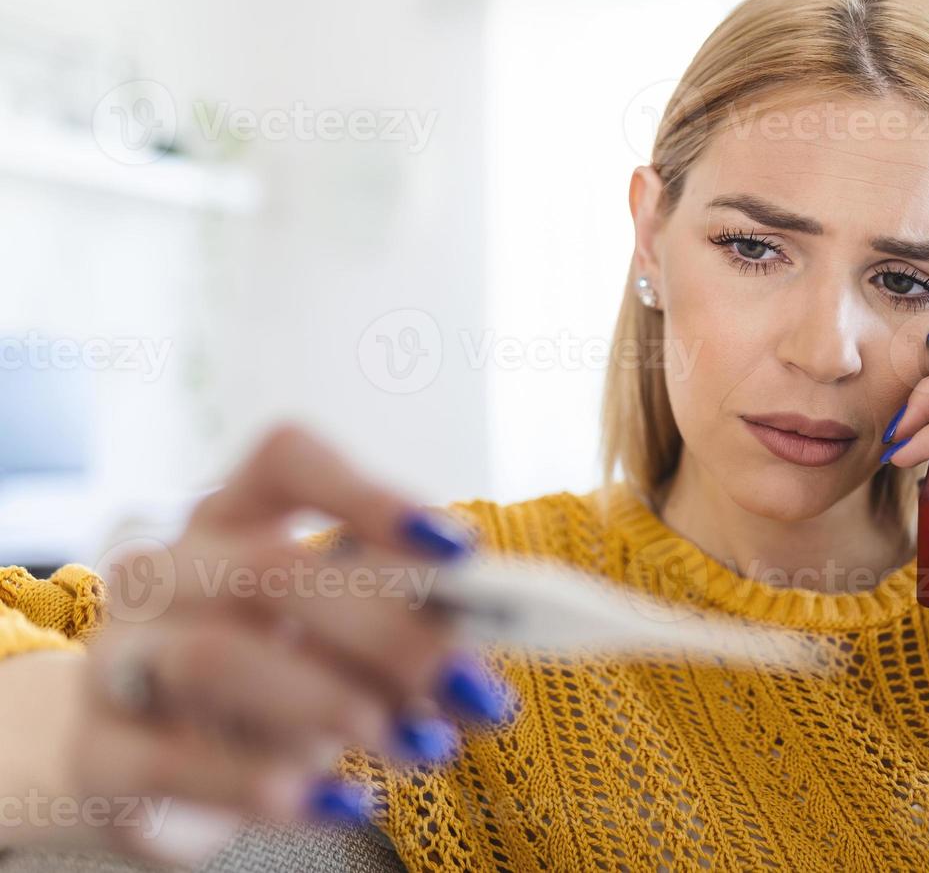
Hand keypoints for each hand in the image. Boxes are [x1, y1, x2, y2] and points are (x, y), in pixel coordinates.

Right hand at [21, 425, 514, 865]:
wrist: (125, 756)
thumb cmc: (265, 673)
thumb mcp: (336, 634)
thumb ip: (404, 613)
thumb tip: (497, 619)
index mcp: (232, 515)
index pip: (287, 461)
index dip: (371, 494)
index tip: (459, 549)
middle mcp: (166, 570)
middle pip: (272, 569)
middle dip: (391, 633)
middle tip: (473, 691)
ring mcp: (118, 656)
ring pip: (216, 657)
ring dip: (334, 705)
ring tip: (419, 748)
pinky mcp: (94, 753)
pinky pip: (168, 763)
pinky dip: (263, 786)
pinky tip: (342, 803)